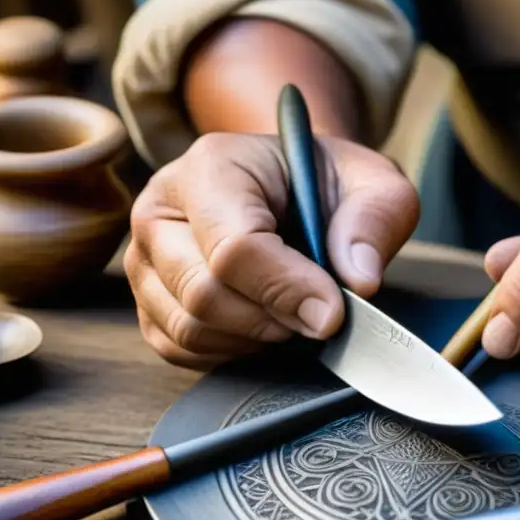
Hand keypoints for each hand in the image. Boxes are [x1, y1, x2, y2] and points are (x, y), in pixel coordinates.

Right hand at [125, 132, 418, 369]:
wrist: (294, 190)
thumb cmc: (327, 184)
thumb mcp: (374, 183)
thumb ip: (375, 220)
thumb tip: (359, 281)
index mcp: (210, 167)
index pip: (234, 248)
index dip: (288, 289)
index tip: (334, 312)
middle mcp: (160, 211)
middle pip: (203, 294)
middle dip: (274, 319)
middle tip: (321, 315)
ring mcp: (145, 259)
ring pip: (189, 329)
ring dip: (255, 338)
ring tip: (295, 313)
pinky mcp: (146, 302)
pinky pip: (179, 350)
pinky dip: (231, 352)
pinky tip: (266, 326)